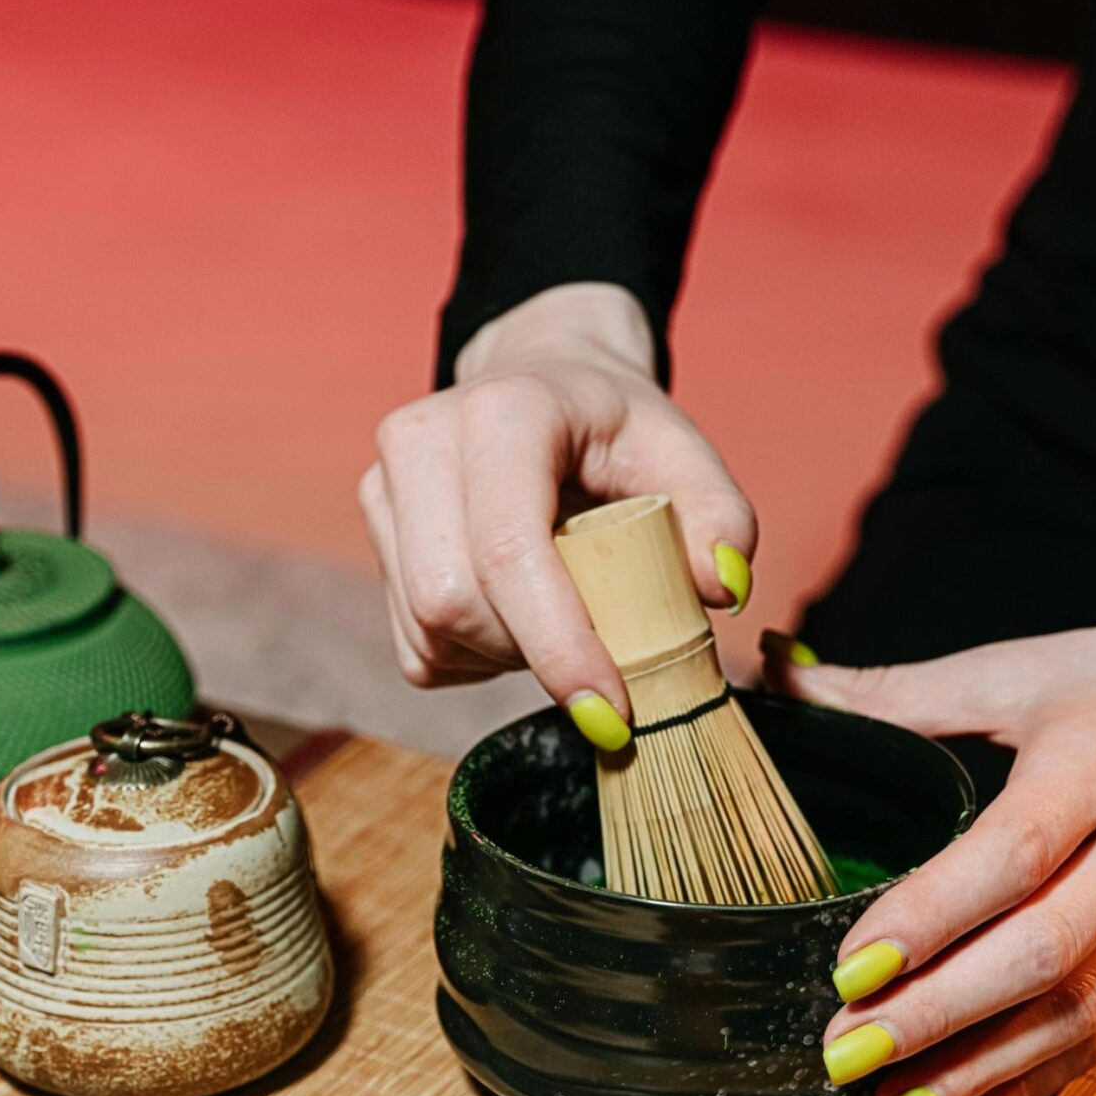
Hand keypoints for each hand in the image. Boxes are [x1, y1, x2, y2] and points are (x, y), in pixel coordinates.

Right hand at [359, 282, 755, 748]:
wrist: (543, 384)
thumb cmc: (615, 427)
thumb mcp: (685, 453)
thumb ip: (722, 518)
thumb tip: (718, 589)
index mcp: (503, 412)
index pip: (508, 550)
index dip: (558, 645)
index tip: (612, 712)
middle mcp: (421, 440)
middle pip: (452, 601)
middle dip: (530, 651)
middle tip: (596, 644)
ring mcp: (384, 487)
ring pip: (428, 631)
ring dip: (502, 657)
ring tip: (557, 613)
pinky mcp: (372, 535)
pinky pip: (416, 647)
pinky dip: (474, 659)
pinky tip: (514, 615)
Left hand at [767, 613, 1095, 1095]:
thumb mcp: (1023, 669)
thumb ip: (900, 692)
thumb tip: (786, 677)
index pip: (1012, 857)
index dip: (930, 918)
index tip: (850, 966)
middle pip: (1040, 955)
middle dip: (937, 1017)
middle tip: (844, 1051)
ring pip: (1074, 1016)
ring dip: (974, 1072)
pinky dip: (1027, 1086)